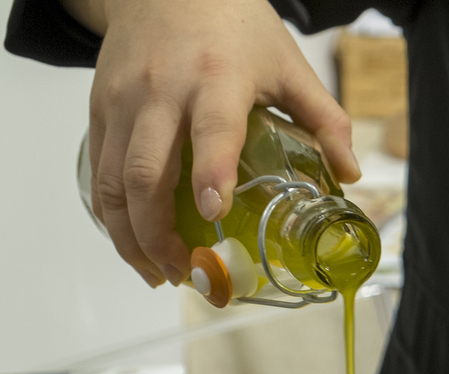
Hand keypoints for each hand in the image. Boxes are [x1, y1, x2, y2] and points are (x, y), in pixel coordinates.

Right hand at [86, 0, 359, 286]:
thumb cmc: (234, 25)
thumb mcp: (290, 64)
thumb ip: (325, 119)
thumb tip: (350, 175)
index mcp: (217, 80)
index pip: (211, 129)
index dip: (211, 172)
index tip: (213, 212)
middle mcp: (162, 92)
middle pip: (144, 172)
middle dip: (158, 234)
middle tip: (184, 272)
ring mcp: (124, 102)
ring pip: (112, 181)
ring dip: (130, 237)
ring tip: (157, 273)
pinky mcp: (100, 109)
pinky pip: (98, 172)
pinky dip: (112, 215)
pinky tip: (136, 244)